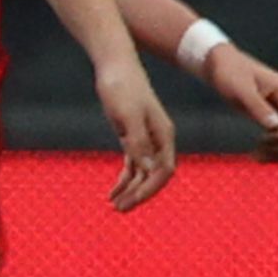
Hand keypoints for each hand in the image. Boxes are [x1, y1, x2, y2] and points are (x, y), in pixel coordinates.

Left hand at [95, 51, 178, 212]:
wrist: (115, 66)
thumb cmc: (122, 88)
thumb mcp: (127, 115)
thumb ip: (138, 142)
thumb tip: (147, 169)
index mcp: (164, 135)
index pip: (164, 170)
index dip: (150, 189)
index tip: (132, 201)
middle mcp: (159, 140)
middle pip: (155, 175)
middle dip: (140, 194)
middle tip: (120, 209)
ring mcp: (146, 139)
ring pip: (143, 172)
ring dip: (131, 189)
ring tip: (114, 205)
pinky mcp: (132, 136)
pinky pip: (133, 164)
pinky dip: (124, 178)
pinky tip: (113, 191)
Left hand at [198, 34, 277, 153]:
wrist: (219, 64)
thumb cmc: (229, 73)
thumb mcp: (240, 90)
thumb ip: (258, 107)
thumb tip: (276, 127)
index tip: (264, 139)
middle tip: (261, 153)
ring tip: (258, 158)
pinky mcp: (273, 116)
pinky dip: (275, 149)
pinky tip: (259, 154)